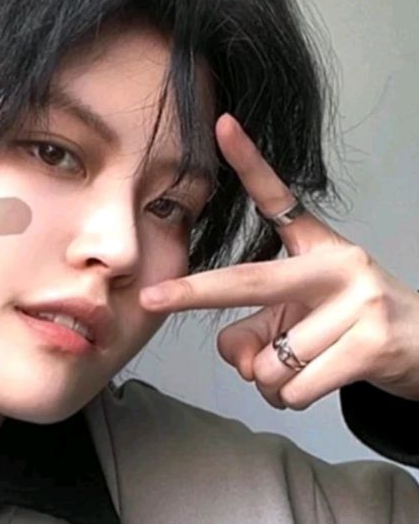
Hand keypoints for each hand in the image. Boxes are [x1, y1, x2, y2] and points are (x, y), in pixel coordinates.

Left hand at [139, 113, 418, 410]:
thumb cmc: (352, 328)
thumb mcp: (298, 320)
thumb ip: (253, 334)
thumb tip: (238, 361)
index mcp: (319, 246)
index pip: (280, 199)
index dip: (248, 160)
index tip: (221, 125)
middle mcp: (339, 263)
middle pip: (248, 280)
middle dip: (192, 292)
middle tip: (152, 299)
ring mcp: (359, 301)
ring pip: (270, 361)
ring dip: (272, 380)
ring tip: (309, 366)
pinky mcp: (372, 344)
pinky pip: (295, 388)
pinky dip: (294, 398)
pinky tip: (324, 381)